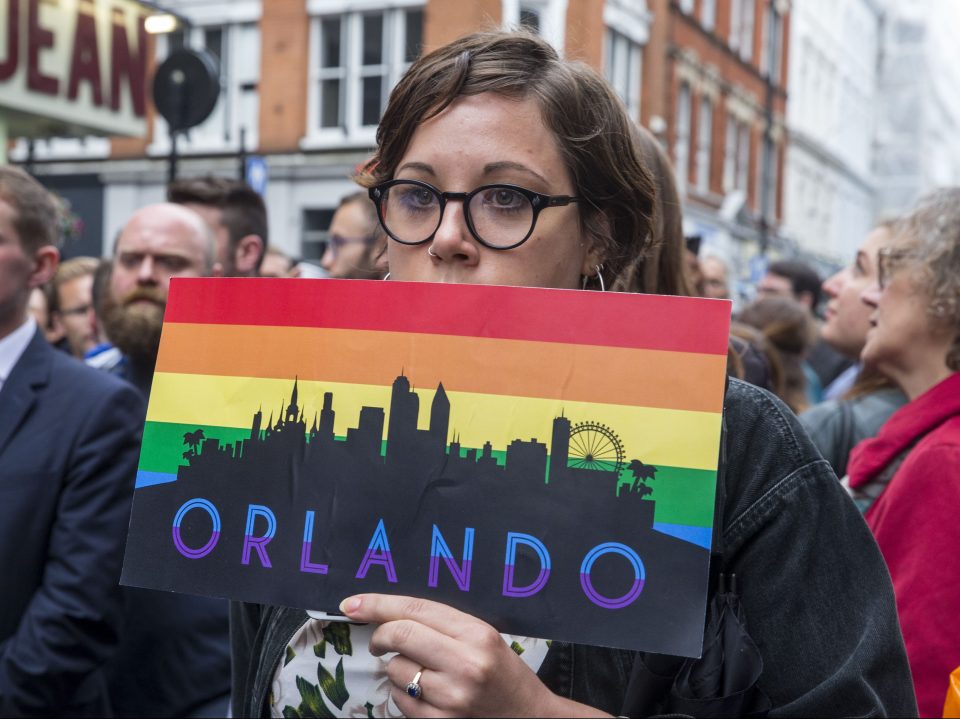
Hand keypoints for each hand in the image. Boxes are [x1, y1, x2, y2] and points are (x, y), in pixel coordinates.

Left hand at [339, 594, 603, 717]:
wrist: (530, 717)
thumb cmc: (504, 673)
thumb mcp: (484, 637)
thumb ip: (444, 625)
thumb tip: (390, 615)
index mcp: (477, 634)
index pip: (416, 609)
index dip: (378, 604)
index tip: (352, 604)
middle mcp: (465, 664)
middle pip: (400, 635)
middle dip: (380, 636)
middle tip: (379, 641)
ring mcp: (451, 698)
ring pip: (396, 670)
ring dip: (397, 668)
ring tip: (423, 673)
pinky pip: (401, 701)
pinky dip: (404, 694)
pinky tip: (427, 694)